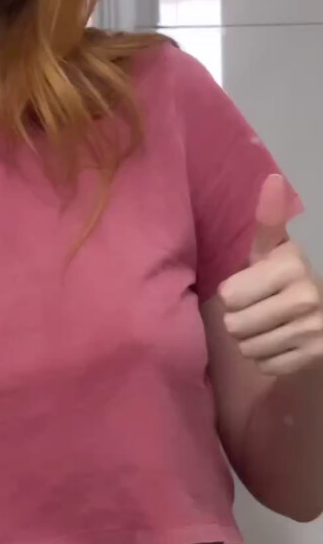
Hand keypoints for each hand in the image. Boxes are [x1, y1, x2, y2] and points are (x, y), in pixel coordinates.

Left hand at [219, 174, 322, 376]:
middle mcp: (306, 299)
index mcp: (290, 268)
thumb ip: (268, 219)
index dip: (233, 294)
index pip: (229, 296)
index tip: (249, 287)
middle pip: (235, 325)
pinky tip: (279, 341)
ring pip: (248, 348)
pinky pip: (266, 365)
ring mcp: (313, 331)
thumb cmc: (287, 275)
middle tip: (256, 309)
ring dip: (250, 340)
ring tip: (266, 325)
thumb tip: (273, 177)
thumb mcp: (274, 248)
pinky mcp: (314, 357)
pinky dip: (266, 357)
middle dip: (238, 320)